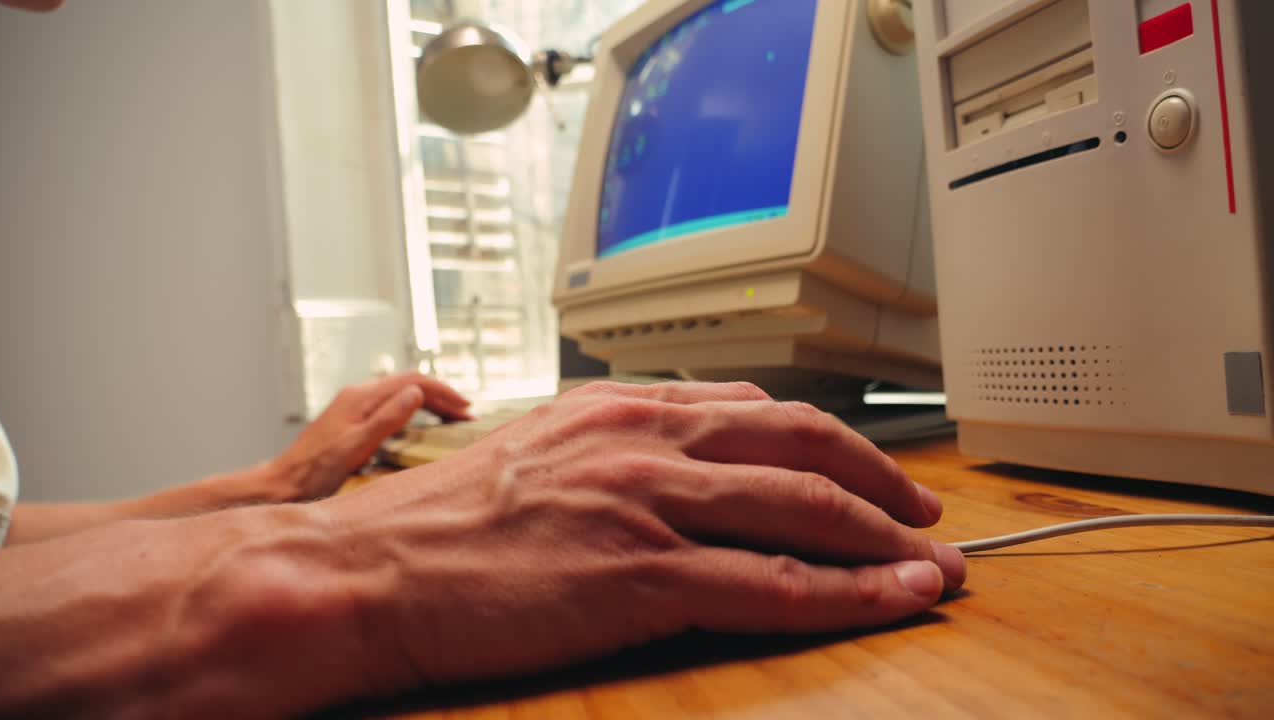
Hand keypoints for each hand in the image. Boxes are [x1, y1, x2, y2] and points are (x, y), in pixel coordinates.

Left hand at [272, 372, 470, 500]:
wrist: (285, 484)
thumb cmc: (315, 471)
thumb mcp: (355, 447)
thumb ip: (387, 419)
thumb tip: (417, 393)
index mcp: (361, 397)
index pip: (412, 382)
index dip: (443, 391)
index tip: (466, 407)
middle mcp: (358, 396)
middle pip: (408, 385)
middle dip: (441, 396)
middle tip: (467, 414)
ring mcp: (355, 407)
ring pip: (401, 395)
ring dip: (429, 403)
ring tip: (452, 418)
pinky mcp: (353, 420)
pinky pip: (391, 406)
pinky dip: (414, 412)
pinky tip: (422, 426)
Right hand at [324, 381, 964, 691]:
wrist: (371, 571)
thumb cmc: (443, 525)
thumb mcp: (538, 457)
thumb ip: (614, 450)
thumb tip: (674, 467)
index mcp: (620, 408)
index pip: (754, 406)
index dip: (827, 438)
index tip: (864, 465)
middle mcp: (644, 439)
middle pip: (800, 439)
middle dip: (878, 476)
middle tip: (924, 510)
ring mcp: (647, 501)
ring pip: (803, 506)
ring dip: (883, 536)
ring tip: (934, 562)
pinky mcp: (641, 572)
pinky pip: (772, 582)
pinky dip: (847, 592)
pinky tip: (893, 599)